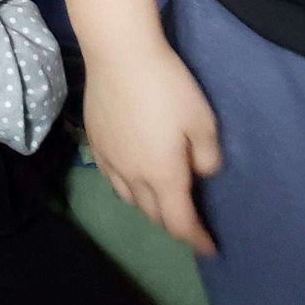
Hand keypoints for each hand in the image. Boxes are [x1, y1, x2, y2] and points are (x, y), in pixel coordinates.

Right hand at [84, 35, 222, 255]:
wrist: (119, 55)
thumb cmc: (167, 87)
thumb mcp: (203, 121)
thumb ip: (207, 156)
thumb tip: (200, 172)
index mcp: (163, 176)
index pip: (180, 222)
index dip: (196, 239)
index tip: (209, 249)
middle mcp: (133, 176)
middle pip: (153, 214)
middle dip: (173, 222)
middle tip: (189, 218)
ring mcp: (109, 160)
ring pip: (129, 198)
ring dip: (148, 205)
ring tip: (160, 197)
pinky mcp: (95, 142)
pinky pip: (112, 178)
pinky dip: (127, 185)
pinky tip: (132, 172)